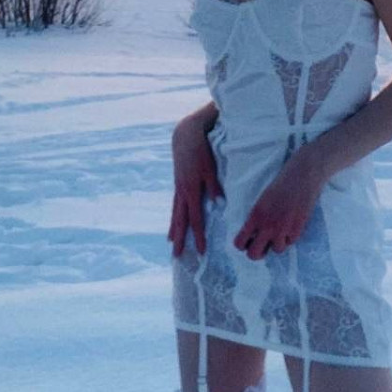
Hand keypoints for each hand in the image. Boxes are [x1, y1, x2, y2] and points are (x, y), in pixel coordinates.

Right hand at [167, 115, 223, 257]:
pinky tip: (172, 225)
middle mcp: (182, 192)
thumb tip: (219, 205)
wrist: (185, 135)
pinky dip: (173, 217)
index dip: (198, 235)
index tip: (201, 250)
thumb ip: (214, 187)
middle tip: (178, 256)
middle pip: (181, 220)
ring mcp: (178, 189)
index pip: (196, 218)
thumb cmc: (201, 150)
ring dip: (174, 230)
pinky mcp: (177, 184)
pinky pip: (174, 205)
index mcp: (191, 190)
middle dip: (180, 239)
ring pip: (175, 214)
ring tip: (172, 245)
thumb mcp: (210, 168)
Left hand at [233, 151, 323, 260]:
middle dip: (258, 252)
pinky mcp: (298, 229)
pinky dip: (291, 236)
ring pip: (276, 250)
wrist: (303, 175)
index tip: (249, 242)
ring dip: (278, 242)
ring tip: (282, 229)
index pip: (240, 243)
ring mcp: (283, 229)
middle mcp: (267, 225)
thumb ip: (257, 218)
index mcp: (255, 215)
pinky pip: (291, 242)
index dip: (243, 246)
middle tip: (263, 245)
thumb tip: (254, 235)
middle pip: (254, 255)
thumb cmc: (282, 183)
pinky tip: (293, 223)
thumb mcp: (263, 200)